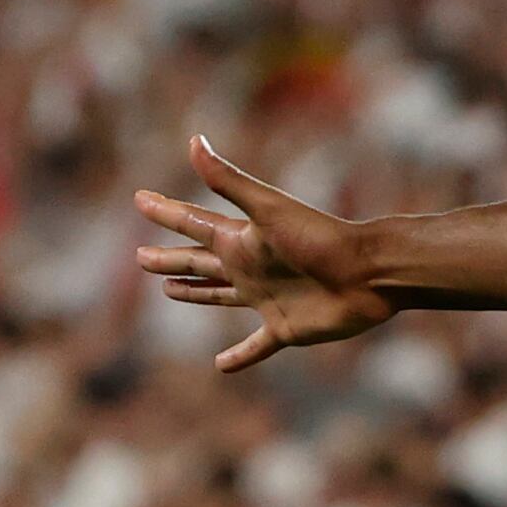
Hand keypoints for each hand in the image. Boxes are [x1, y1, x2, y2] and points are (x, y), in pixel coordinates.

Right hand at [135, 135, 391, 371]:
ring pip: (219, 296)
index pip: (193, 223)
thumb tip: (193, 141)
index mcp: (240, 240)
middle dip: (170, 259)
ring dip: (194, 293)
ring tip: (168, 290)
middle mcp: (249, 268)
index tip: (140, 199)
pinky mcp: (284, 328)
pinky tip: (221, 365)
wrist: (367, 273)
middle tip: (139, 257)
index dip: (166, 212)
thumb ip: (229, 181)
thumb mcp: (267, 209)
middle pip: (198, 263)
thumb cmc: (319, 238)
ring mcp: (266, 298)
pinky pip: (256, 345)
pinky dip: (239, 356)